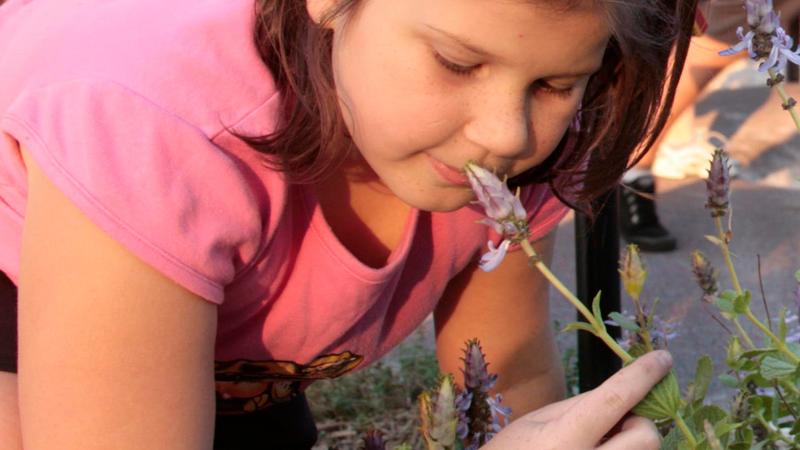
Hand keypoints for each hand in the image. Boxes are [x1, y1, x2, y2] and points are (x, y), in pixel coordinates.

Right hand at [483, 350, 672, 449]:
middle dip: (639, 422)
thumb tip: (623, 392)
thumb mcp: (538, 420)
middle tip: (616, 420)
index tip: (663, 357)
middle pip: (646, 437)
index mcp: (564, 440)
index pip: (615, 399)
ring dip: (632, 442)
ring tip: (602, 439)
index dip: (642, 374)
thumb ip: (583, 405)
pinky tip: (601, 447)